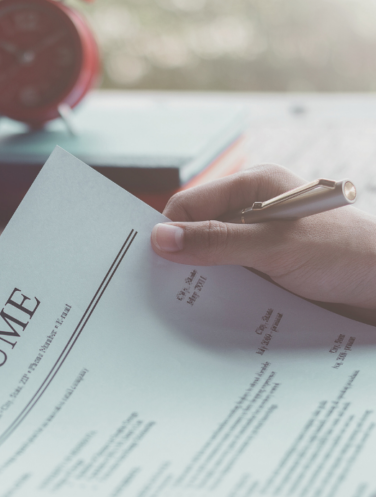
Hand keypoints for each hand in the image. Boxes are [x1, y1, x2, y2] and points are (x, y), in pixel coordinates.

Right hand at [150, 164, 375, 319]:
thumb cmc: (345, 254)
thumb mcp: (275, 245)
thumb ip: (218, 241)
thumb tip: (160, 239)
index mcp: (254, 187)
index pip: (190, 204)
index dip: (169, 230)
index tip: (151, 262)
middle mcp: (252, 211)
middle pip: (196, 231)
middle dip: (181, 257)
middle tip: (161, 288)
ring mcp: (257, 241)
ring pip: (209, 258)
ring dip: (200, 279)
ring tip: (185, 304)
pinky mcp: (264, 269)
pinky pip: (227, 278)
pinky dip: (217, 293)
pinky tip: (212, 310)